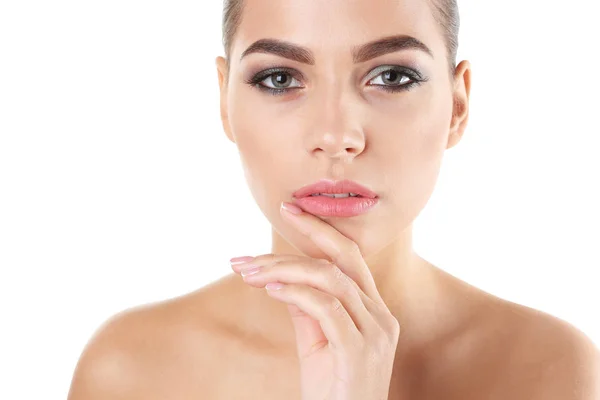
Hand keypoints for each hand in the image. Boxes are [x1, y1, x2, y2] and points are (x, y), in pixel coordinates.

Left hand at [230, 201, 399, 399]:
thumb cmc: (332, 389)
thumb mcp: (316, 343)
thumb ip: (306, 308)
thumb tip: (282, 277)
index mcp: (373, 310)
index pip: (349, 257)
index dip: (320, 230)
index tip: (289, 210)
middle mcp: (380, 315)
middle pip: (344, 258)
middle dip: (306, 234)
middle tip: (261, 237)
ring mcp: (375, 332)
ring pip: (331, 279)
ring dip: (284, 270)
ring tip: (249, 272)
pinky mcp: (359, 350)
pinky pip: (326, 308)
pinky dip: (296, 293)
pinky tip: (270, 289)